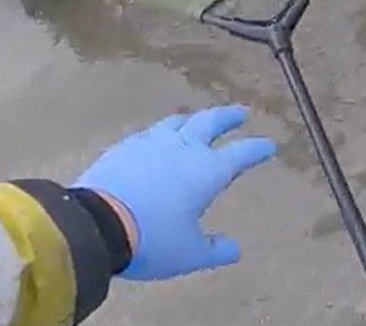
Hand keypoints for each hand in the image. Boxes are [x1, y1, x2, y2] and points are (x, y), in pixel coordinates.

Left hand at [74, 103, 276, 280]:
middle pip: (210, 122)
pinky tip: (157, 138)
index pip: (241, 154)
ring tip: (197, 119)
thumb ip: (215, 250)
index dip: (256, 149)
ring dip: (193, 119)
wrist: (97, 223)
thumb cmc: (152, 239)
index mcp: (207, 171)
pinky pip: (150, 132)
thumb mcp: (190, 254)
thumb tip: (234, 249)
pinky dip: (162, 132)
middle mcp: (183, 148)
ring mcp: (152, 143)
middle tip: (240, 112)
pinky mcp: (125, 146)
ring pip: (178, 121)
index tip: (269, 144)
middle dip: (228, 116)